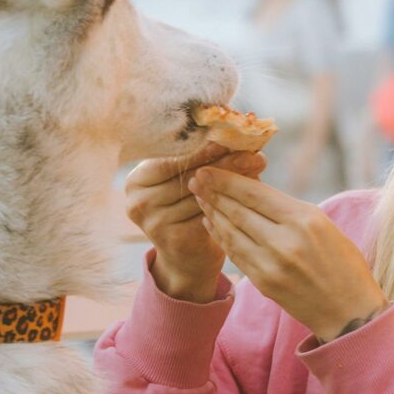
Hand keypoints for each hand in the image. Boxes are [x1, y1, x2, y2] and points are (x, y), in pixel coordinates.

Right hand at [122, 143, 266, 301]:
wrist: (187, 258)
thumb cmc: (189, 209)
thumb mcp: (188, 181)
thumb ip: (204, 159)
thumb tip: (238, 135)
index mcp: (136, 179)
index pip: (173, 159)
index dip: (203, 149)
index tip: (231, 139)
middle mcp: (138, 201)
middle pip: (188, 176)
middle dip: (224, 163)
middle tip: (254, 154)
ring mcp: (154, 222)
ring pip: (201, 195)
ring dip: (233, 182)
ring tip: (257, 169)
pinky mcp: (173, 240)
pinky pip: (208, 215)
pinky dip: (231, 203)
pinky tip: (250, 194)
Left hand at [187, 168, 388, 343]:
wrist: (350, 312)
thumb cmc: (343, 263)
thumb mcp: (324, 225)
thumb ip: (289, 209)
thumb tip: (253, 190)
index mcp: (305, 219)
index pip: (256, 193)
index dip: (227, 180)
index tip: (208, 168)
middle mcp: (285, 241)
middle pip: (239, 211)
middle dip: (213, 193)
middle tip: (194, 179)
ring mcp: (271, 264)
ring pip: (232, 232)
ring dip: (212, 213)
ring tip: (199, 198)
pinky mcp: (263, 283)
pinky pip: (235, 254)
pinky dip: (221, 236)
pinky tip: (211, 224)